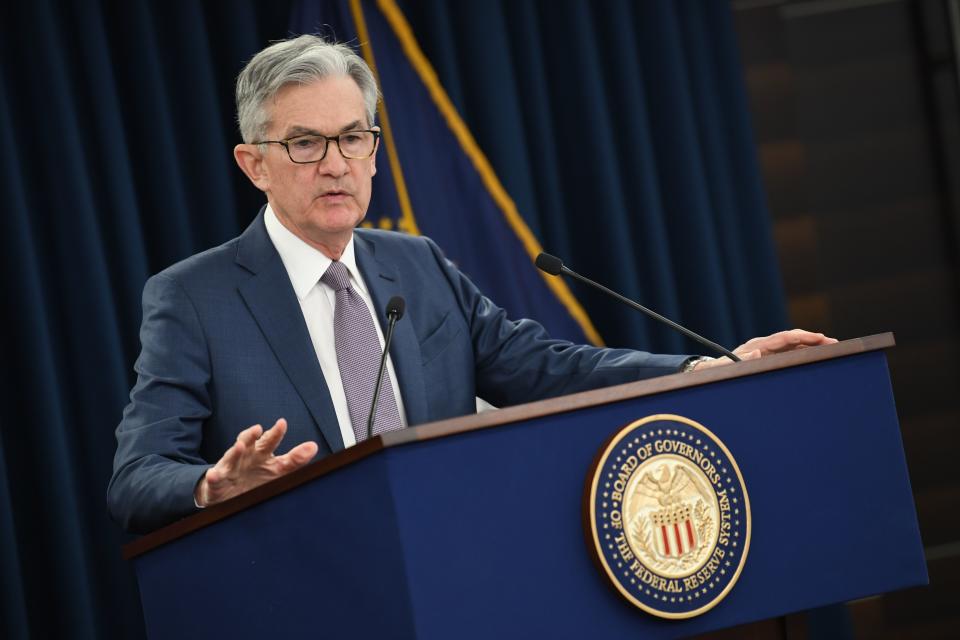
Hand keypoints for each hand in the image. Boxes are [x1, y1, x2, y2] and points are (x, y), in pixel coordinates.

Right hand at [194, 418, 317, 506]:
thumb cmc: (256, 477)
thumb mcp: (278, 469)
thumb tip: (313, 446)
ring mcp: (230, 468)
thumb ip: (295, 459)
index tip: (282, 423)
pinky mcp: (217, 482)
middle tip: (258, 429)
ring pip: (231, 457)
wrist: (229, 495)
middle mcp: (246, 457)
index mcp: (261, 453)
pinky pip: (215, 478)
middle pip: (248, 443)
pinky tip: (214, 474)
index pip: (269, 441)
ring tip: (240, 446)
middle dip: (252, 436)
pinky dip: (214, 476)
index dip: (275, 433)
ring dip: (235, 451)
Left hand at [691, 329, 837, 370]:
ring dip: (810, 346)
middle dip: (813, 339)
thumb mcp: (725, 367)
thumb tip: (757, 352)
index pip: (785, 338)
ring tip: (831, 348)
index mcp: (757, 345)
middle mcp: (764, 345)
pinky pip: (788, 353)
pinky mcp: (768, 357)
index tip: (821, 338)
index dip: (803, 337)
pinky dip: (802, 352)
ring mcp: (766, 350)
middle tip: (834, 343)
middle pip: (792, 338)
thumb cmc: (717, 370)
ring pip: (793, 345)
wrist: (710, 371)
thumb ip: (740, 360)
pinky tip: (815, 356)